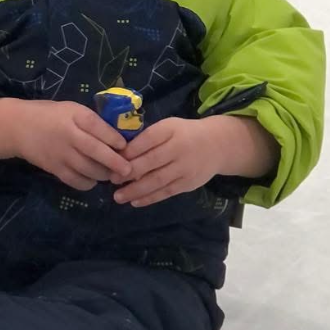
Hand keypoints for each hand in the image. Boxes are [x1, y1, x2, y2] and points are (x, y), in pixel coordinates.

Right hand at [12, 100, 132, 190]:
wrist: (19, 127)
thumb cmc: (51, 115)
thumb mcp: (72, 109)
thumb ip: (92, 122)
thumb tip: (119, 137)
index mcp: (75, 115)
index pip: (98, 127)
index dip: (114, 138)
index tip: (126, 146)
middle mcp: (68, 135)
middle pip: (95, 151)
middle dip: (115, 162)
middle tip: (129, 170)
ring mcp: (61, 154)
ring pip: (88, 169)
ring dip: (104, 174)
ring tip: (113, 175)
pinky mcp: (54, 169)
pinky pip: (76, 181)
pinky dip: (88, 183)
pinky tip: (93, 179)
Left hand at [114, 115, 277, 207]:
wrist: (218, 145)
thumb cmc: (184, 134)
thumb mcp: (168, 127)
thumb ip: (148, 138)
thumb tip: (119, 153)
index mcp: (171, 130)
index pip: (148, 139)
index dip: (130, 151)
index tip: (113, 159)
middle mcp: (179, 148)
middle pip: (151, 162)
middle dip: (129, 172)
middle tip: (112, 180)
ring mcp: (185, 168)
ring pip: (157, 180)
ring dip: (136, 190)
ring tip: (118, 197)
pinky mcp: (188, 183)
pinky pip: (166, 192)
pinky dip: (150, 198)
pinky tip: (135, 202)